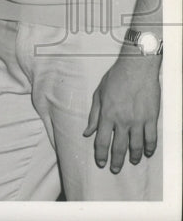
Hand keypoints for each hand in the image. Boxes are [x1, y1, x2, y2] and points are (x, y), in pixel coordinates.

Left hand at [84, 54, 160, 172]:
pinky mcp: (151, 118)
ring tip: (131, 162)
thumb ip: (93, 115)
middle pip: (119, 147)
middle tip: (115, 169)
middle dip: (116, 161)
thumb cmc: (115, 78)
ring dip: (134, 157)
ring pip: (136, 146)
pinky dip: (149, 148)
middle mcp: (122, 120)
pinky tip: (147, 153)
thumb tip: (87, 132)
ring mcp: (138, 120)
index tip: (100, 163)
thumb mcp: (98, 94)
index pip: (102, 140)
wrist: (136, 68)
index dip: (101, 154)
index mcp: (107, 114)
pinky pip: (151, 138)